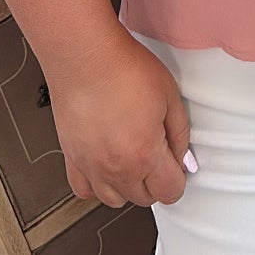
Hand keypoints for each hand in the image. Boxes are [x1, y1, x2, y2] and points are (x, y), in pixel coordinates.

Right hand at [45, 25, 194, 208]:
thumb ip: (180, 133)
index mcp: (145, 154)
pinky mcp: (71, 158)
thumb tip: (183, 158)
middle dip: (155, 181)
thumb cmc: (124, 68)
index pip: (170, 191)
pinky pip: (84, 190)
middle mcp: (116, 168)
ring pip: (114, 199)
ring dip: (127, 186)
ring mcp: (91, 166)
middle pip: (144, 198)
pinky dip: (96, 184)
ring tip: (131, 159)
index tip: (176, 163)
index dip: (178, 177)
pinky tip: (104, 164)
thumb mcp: (169, 95)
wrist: (85, 55)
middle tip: (156, 153)